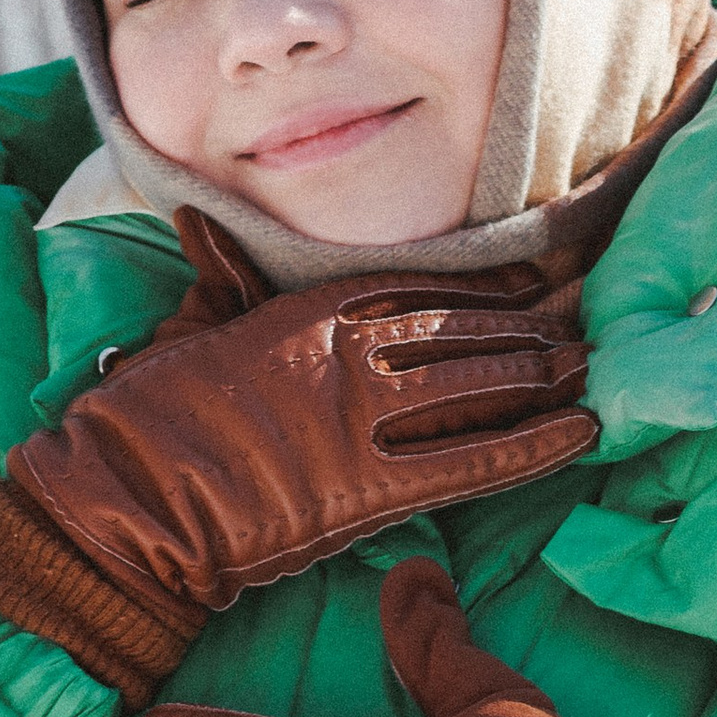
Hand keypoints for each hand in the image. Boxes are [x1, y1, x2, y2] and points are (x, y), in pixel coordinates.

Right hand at [0, 211, 597, 700]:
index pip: (412, 287)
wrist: (122, 499)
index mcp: (301, 314)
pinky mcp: (369, 491)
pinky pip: (473, 463)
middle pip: (460, 332)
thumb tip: (201, 218)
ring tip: (594, 367)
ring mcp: (361, 422)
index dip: (477, 286)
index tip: (526, 278)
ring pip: (478, 388)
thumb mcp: (181, 328)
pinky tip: (582, 432)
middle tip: (586, 319)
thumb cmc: (140, 420)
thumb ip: (215, 276)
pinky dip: (532, 446)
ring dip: (542, 377)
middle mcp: (344, 357)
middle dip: (527, 327)